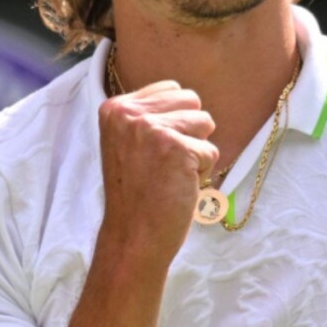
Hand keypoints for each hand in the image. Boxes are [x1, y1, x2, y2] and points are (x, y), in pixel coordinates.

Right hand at [97, 80, 217, 260]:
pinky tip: (178, 187)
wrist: (132, 237)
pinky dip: (202, 173)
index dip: (174, 121)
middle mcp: (130, 113)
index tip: (153, 151)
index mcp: (115, 107)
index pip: (171, 89)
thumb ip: (148, 114)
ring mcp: (152, 129)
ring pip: (205, 123)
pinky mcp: (177, 149)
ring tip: (170, 174)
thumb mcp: (128, 141)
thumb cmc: (137, 192)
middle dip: (189, 132)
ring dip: (196, 152)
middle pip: (191, 101)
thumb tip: (188, 97)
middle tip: (164, 164)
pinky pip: (211, 151)